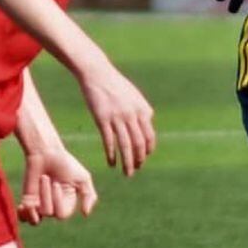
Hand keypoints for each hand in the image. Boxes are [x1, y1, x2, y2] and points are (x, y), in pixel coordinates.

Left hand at [18, 149, 97, 225]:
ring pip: (35, 220)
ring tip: (30, 201)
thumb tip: (86, 214)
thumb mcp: (83, 178)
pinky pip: (24, 219)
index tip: (56, 184)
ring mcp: (40, 205)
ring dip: (33, 210)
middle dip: (46, 196)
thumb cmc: (66, 163)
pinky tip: (23, 205)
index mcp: (68, 202)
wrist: (46, 152)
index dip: (58, 202)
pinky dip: (23, 216)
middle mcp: (55, 206)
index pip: (62, 215)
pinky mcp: (28, 201)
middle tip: (45, 177)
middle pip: (49, 214)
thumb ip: (89, 196)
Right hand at [77, 59, 155, 175]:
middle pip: (139, 144)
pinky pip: (109, 141)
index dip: (147, 151)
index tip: (143, 159)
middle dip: (139, 160)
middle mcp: (132, 115)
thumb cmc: (116, 85)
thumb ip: (142, 111)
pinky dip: (112, 155)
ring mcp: (117, 117)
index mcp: (143, 110)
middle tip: (135, 170)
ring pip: (125, 146)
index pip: (149, 137)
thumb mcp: (135, 96)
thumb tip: (148, 124)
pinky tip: (112, 163)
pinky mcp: (103, 119)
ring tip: (127, 173)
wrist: (98, 74)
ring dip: (127, 162)